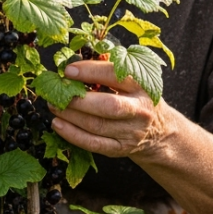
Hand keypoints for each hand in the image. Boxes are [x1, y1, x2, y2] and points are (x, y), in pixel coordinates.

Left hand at [50, 60, 174, 158]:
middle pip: (108, 106)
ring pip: (97, 126)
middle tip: (57, 93)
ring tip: (54, 106)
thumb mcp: (132, 80)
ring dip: (70, 116)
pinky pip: (94, 144)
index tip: (68, 70)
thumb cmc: (137, 98)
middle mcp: (139, 110)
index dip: (90, 72)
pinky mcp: (121, 148)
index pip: (115, 76)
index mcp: (142, 86)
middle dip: (79, 99)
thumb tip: (74, 64)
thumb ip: (109, 71)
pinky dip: (73, 135)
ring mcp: (131, 132)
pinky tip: (58, 125)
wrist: (159, 130)